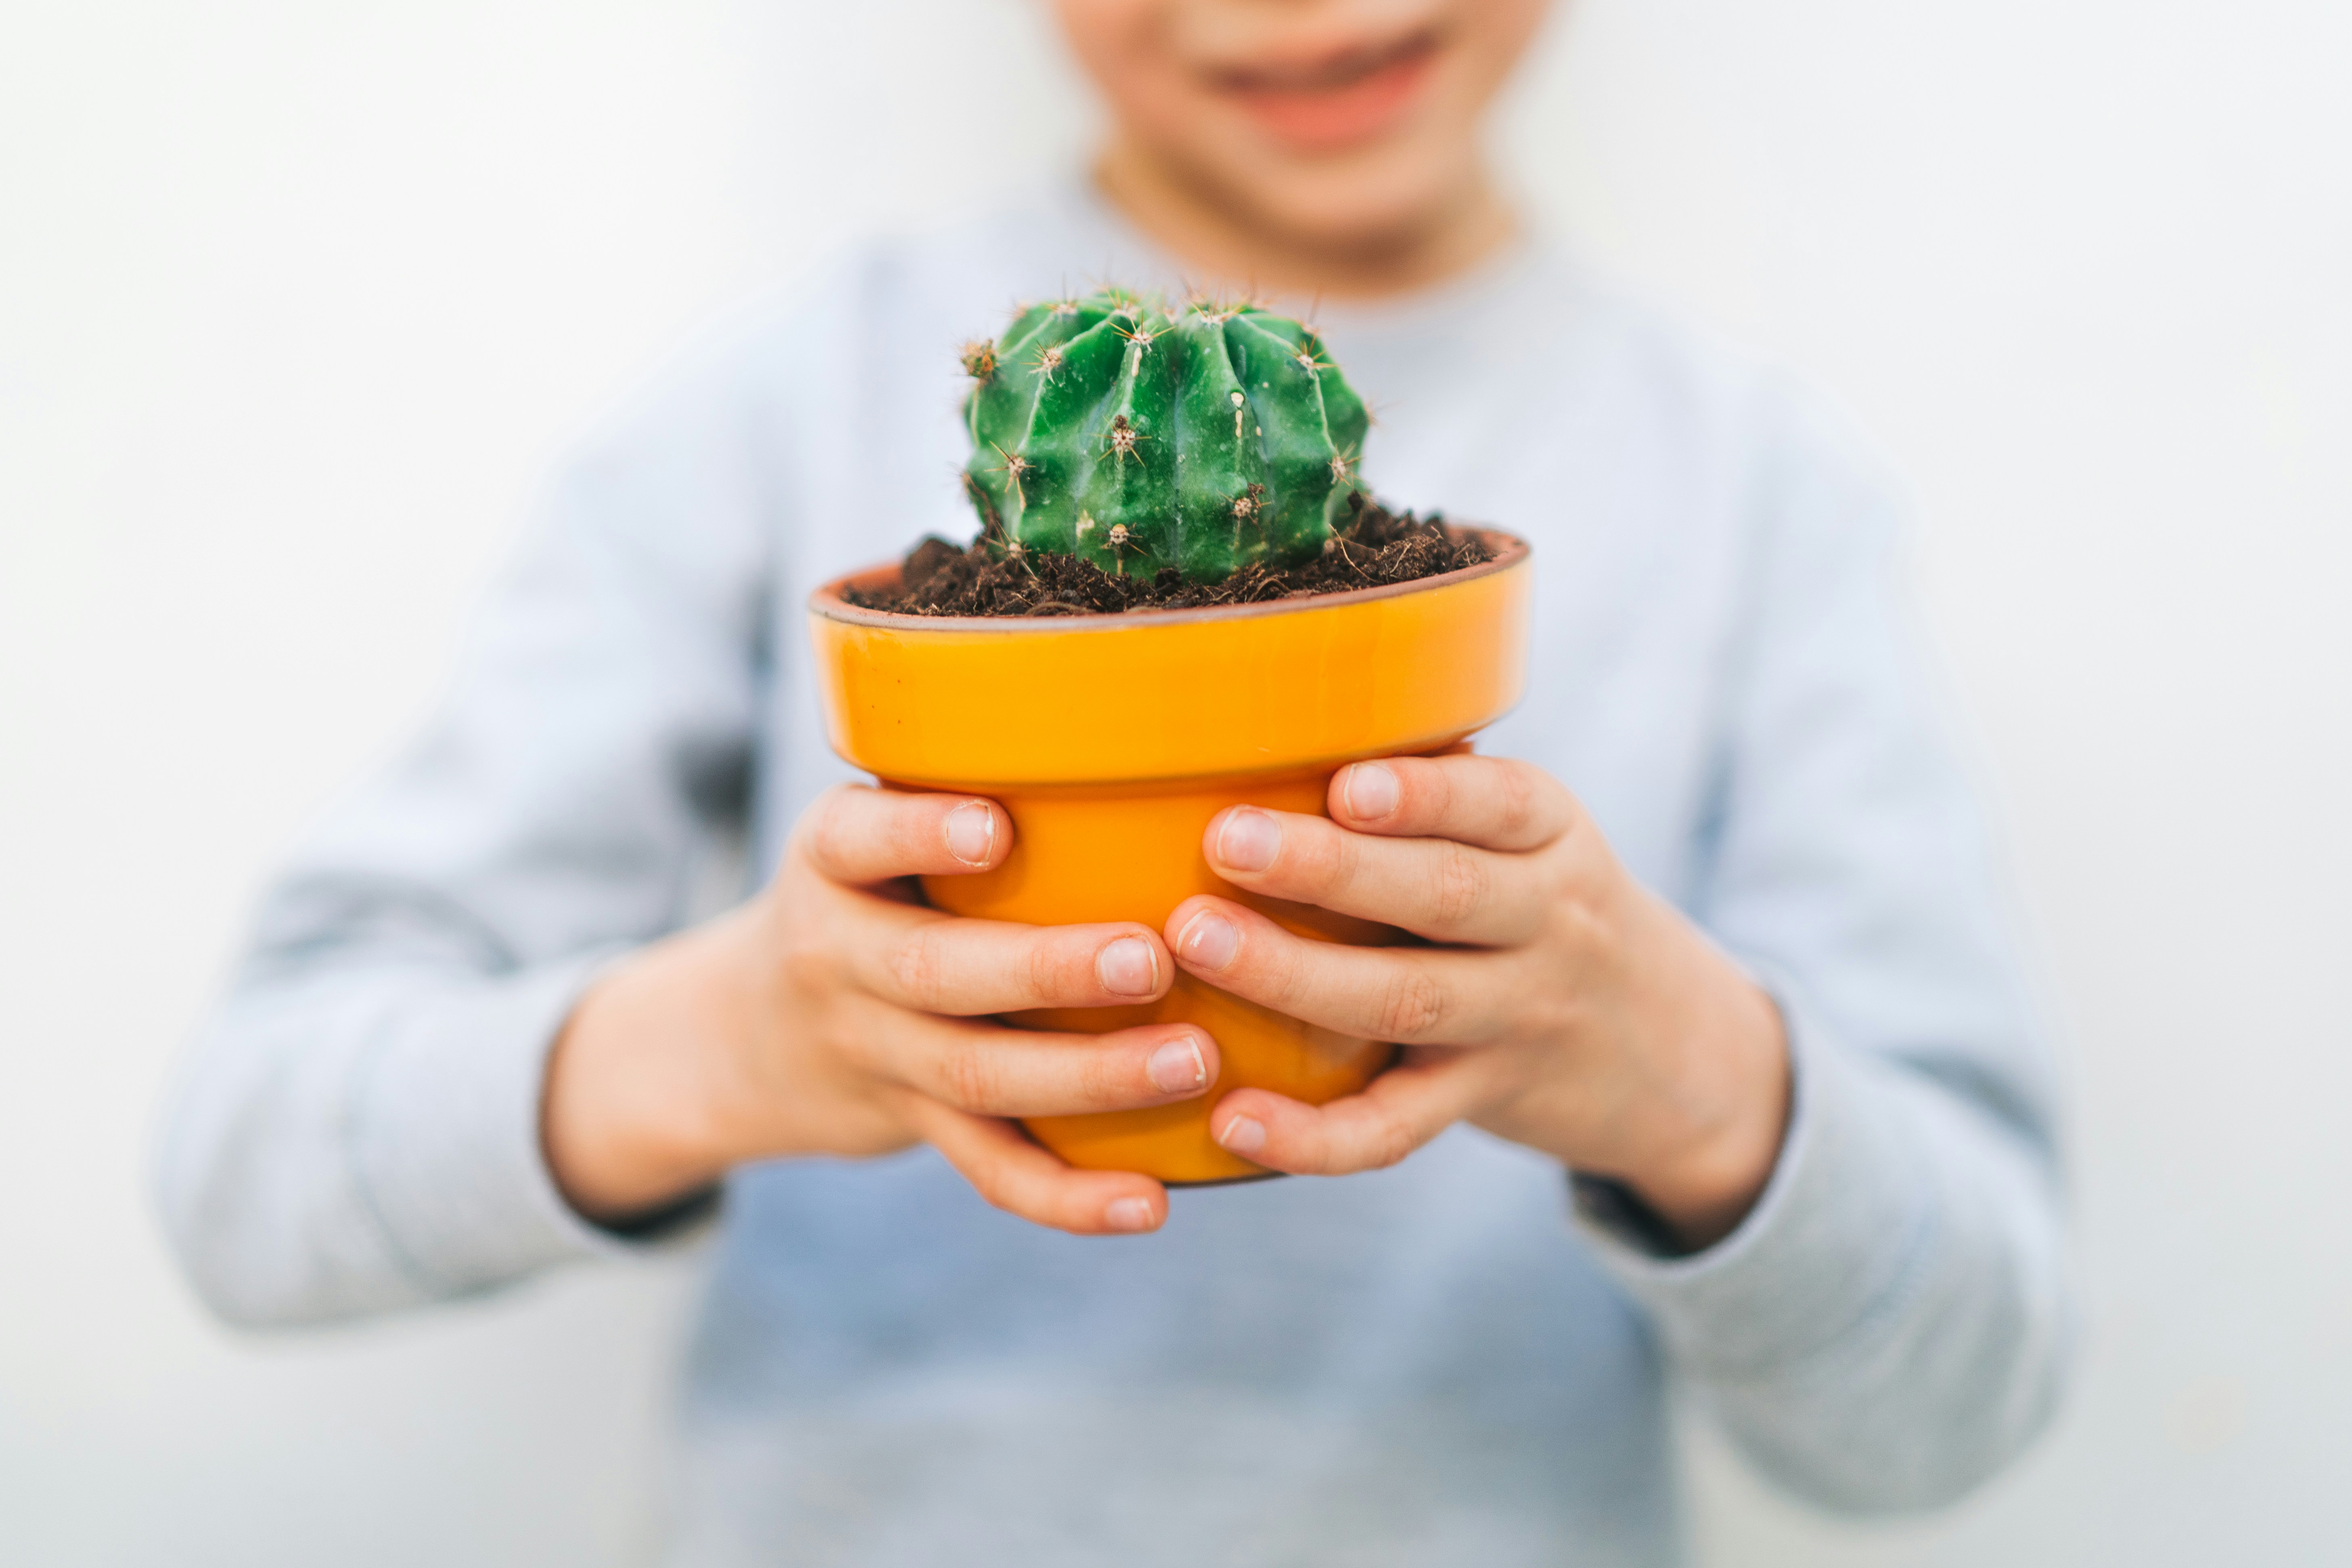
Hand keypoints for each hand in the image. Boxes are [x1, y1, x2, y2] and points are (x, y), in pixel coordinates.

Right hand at [541, 785, 1219, 1235]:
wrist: (744, 1037)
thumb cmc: (868, 891)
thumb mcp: (868, 827)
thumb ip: (961, 779)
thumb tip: (1148, 706)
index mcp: (832, 862)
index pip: (855, 837)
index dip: (918, 830)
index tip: (993, 822)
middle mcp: (840, 956)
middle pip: (933, 973)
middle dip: (1042, 969)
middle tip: (1149, 955)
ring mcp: (876, 1051)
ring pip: (975, 1076)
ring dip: (1087, 1078)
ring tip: (1192, 1062)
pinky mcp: (914, 1124)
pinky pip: (990, 1166)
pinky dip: (1067, 1196)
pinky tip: (1148, 1204)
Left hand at [1168, 755, 1789, 1248]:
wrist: (1674, 1051)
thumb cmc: (1548, 910)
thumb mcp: (1536, 839)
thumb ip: (1447, 792)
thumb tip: (1294, 711)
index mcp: (1550, 836)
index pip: (1499, 803)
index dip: (1422, 794)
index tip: (1342, 783)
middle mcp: (1546, 922)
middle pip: (1442, 894)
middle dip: (1330, 868)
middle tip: (1226, 841)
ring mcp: (1517, 1017)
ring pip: (1408, 1001)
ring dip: (1295, 975)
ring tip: (1197, 942)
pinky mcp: (1483, 1098)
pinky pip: (1397, 1125)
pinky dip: (1314, 1135)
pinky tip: (1233, 1120)